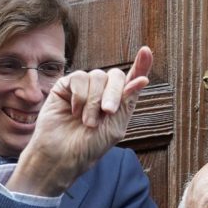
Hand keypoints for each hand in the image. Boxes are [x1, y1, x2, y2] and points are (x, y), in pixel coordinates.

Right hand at [4, 47, 153, 197]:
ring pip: (97, 76)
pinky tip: (73, 112)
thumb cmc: (88, 147)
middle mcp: (101, 92)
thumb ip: (128, 101)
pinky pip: (79, 78)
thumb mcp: (115, 126)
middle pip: (116, 75)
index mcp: (117, 103)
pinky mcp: (65, 86)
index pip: (131, 79)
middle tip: (108, 112)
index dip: (140, 65)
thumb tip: (143, 78)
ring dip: (94, 101)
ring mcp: (83, 88)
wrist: (61, 156)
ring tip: (87, 122)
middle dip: (114, 93)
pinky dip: (80, 96)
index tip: (146, 51)